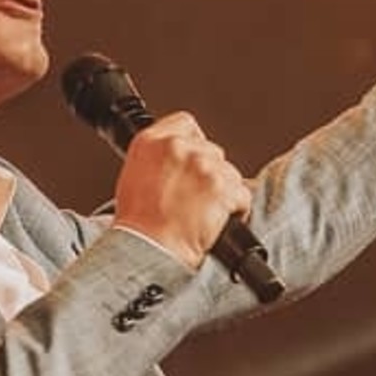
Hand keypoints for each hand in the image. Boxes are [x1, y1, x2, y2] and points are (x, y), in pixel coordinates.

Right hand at [113, 112, 252, 269]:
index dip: (194, 143)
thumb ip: (156, 159)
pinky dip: (236, 211)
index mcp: (150, 142)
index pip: (185, 124)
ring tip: (203, 214)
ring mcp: (202, 165)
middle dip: (209, 174)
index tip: (194, 161)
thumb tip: (176, 160)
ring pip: (230, 173)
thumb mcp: (133, 178)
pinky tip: (216, 222)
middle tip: (195, 199)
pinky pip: (242, 195)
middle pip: (212, 151)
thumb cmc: (138, 226)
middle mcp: (177, 148)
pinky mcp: (222, 186)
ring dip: (223, 193)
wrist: (148, 251)